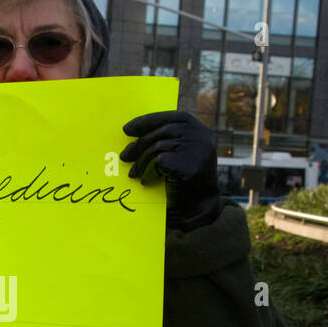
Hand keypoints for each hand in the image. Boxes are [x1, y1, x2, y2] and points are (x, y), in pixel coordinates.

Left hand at [120, 111, 220, 228]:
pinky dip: (148, 171)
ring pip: (158, 147)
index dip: (148, 121)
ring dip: (141, 161)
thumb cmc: (187, 183)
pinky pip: (158, 161)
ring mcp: (197, 150)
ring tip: (133, 173)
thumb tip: (135, 131)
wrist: (200, 209)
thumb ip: (169, 140)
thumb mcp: (182, 155)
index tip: (128, 129)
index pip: (173, 117)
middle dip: (139, 143)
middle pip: (163, 131)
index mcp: (202, 132)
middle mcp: (202, 138)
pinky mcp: (188, 166)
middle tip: (125, 156)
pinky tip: (145, 180)